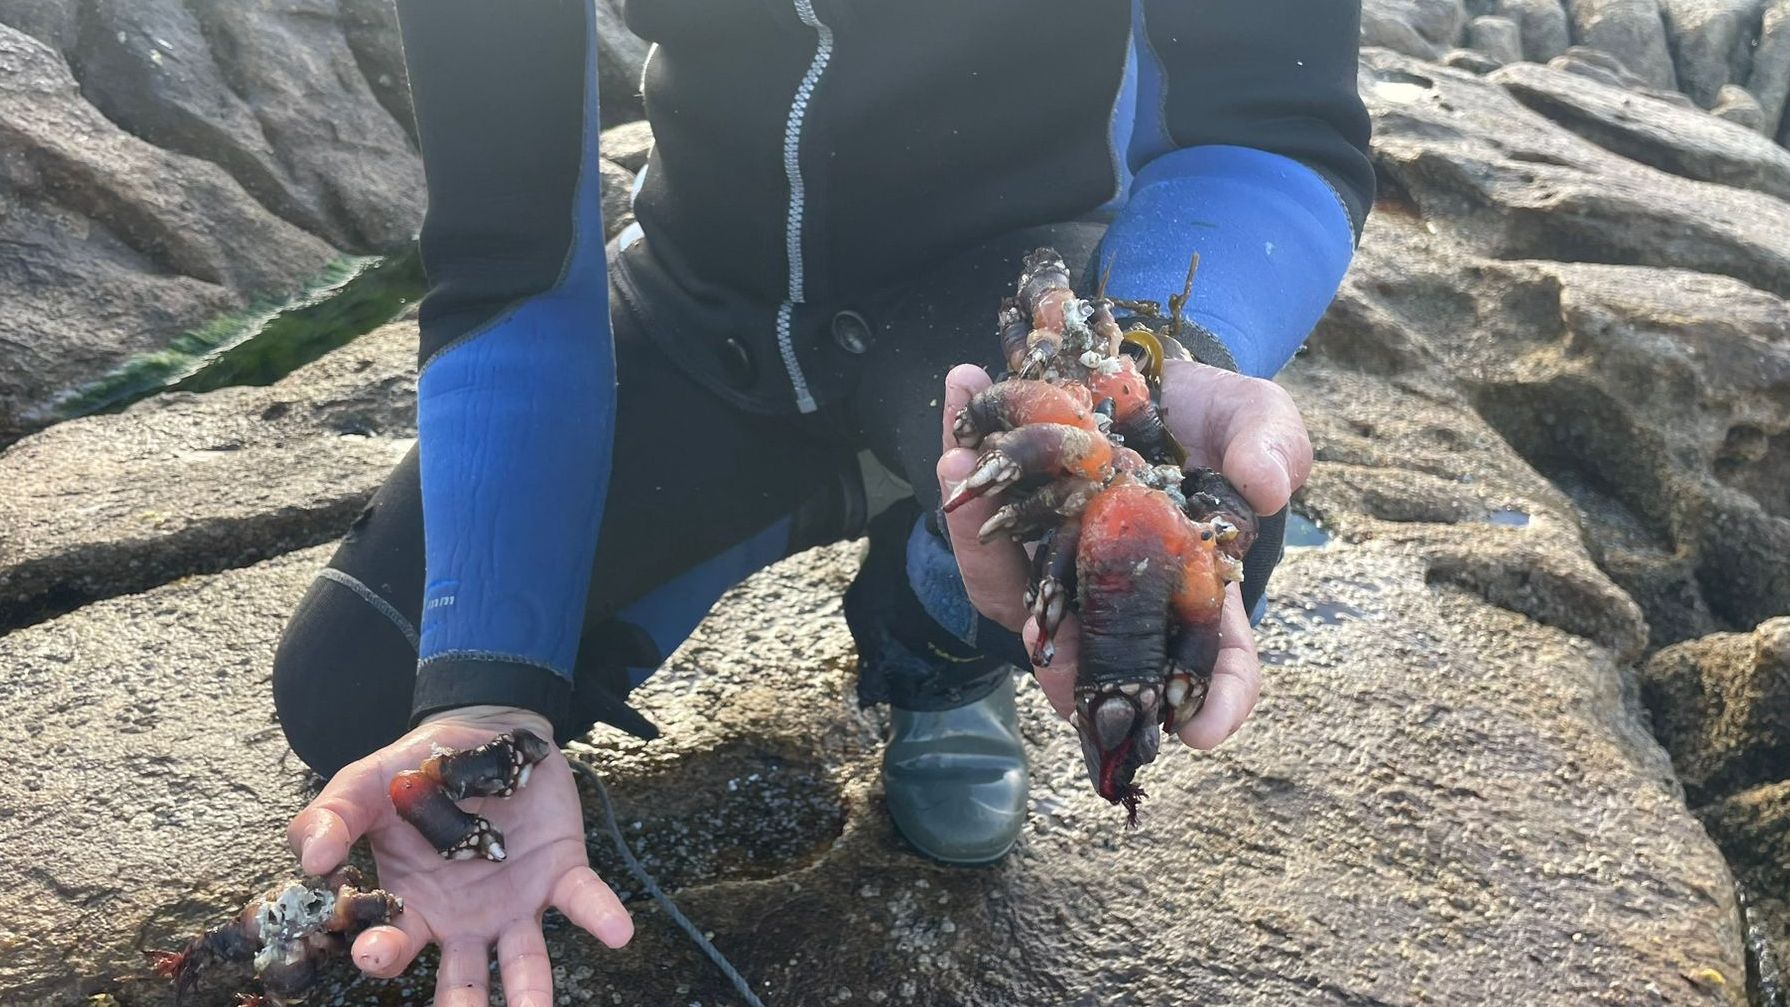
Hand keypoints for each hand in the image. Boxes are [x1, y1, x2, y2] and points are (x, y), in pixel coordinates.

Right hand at [285, 705, 631, 1006]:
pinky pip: (583, 900)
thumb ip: (330, 818)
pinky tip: (619, 932)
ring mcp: (516, 901)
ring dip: (533, 991)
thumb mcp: (364, 785)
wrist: (480, 730)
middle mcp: (465, 919)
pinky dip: (601, 916)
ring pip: (523, 960)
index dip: (382, 953)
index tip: (374, 950)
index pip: (393, 947)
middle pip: (463, 981)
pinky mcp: (560, 871)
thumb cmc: (415, 772)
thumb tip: (310, 859)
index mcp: (413, 906)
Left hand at [934, 359, 1311, 747]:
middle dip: (1060, 661)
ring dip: (980, 537)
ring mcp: (1060, 560)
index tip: (1198, 731)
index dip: (1216, 704)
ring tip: (965, 478)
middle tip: (1046, 659)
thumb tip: (1264, 487)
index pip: (1215, 662)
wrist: (1155, 375)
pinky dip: (965, 459)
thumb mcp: (1259, 420)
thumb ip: (1271, 448)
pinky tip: (959, 392)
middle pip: (1090, 650)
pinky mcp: (1015, 521)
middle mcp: (1119, 592)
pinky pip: (981, 509)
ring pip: (1014, 584)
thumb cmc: (1219, 420)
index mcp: (1196, 586)